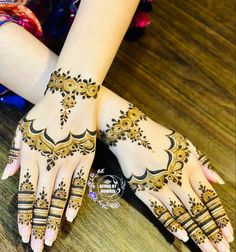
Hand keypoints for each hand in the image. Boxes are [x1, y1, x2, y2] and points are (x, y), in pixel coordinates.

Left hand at [2, 68, 98, 250]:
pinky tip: (70, 217)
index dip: (24, 216)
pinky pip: (79, 184)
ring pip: (59, 197)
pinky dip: (74, 202)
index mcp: (31, 156)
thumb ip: (16, 153)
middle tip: (37, 247)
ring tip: (50, 239)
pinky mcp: (85, 158)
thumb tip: (7, 175)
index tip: (23, 234)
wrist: (71, 97)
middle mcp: (49, 163)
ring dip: (54, 220)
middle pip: (41, 200)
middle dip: (38, 226)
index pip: (25, 194)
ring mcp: (68, 162)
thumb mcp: (25, 128)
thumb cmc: (46, 112)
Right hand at [97, 98, 232, 251]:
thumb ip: (203, 163)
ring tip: (208, 251)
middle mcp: (177, 179)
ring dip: (196, 234)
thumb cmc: (160, 137)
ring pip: (181, 214)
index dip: (220, 217)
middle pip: (197, 210)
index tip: (229, 234)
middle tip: (222, 251)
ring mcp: (159, 186)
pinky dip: (170, 224)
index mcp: (189, 167)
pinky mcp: (142, 190)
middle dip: (212, 232)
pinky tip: (182, 236)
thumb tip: (219, 181)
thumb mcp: (186, 144)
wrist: (131, 133)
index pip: (209, 197)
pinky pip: (158, 211)